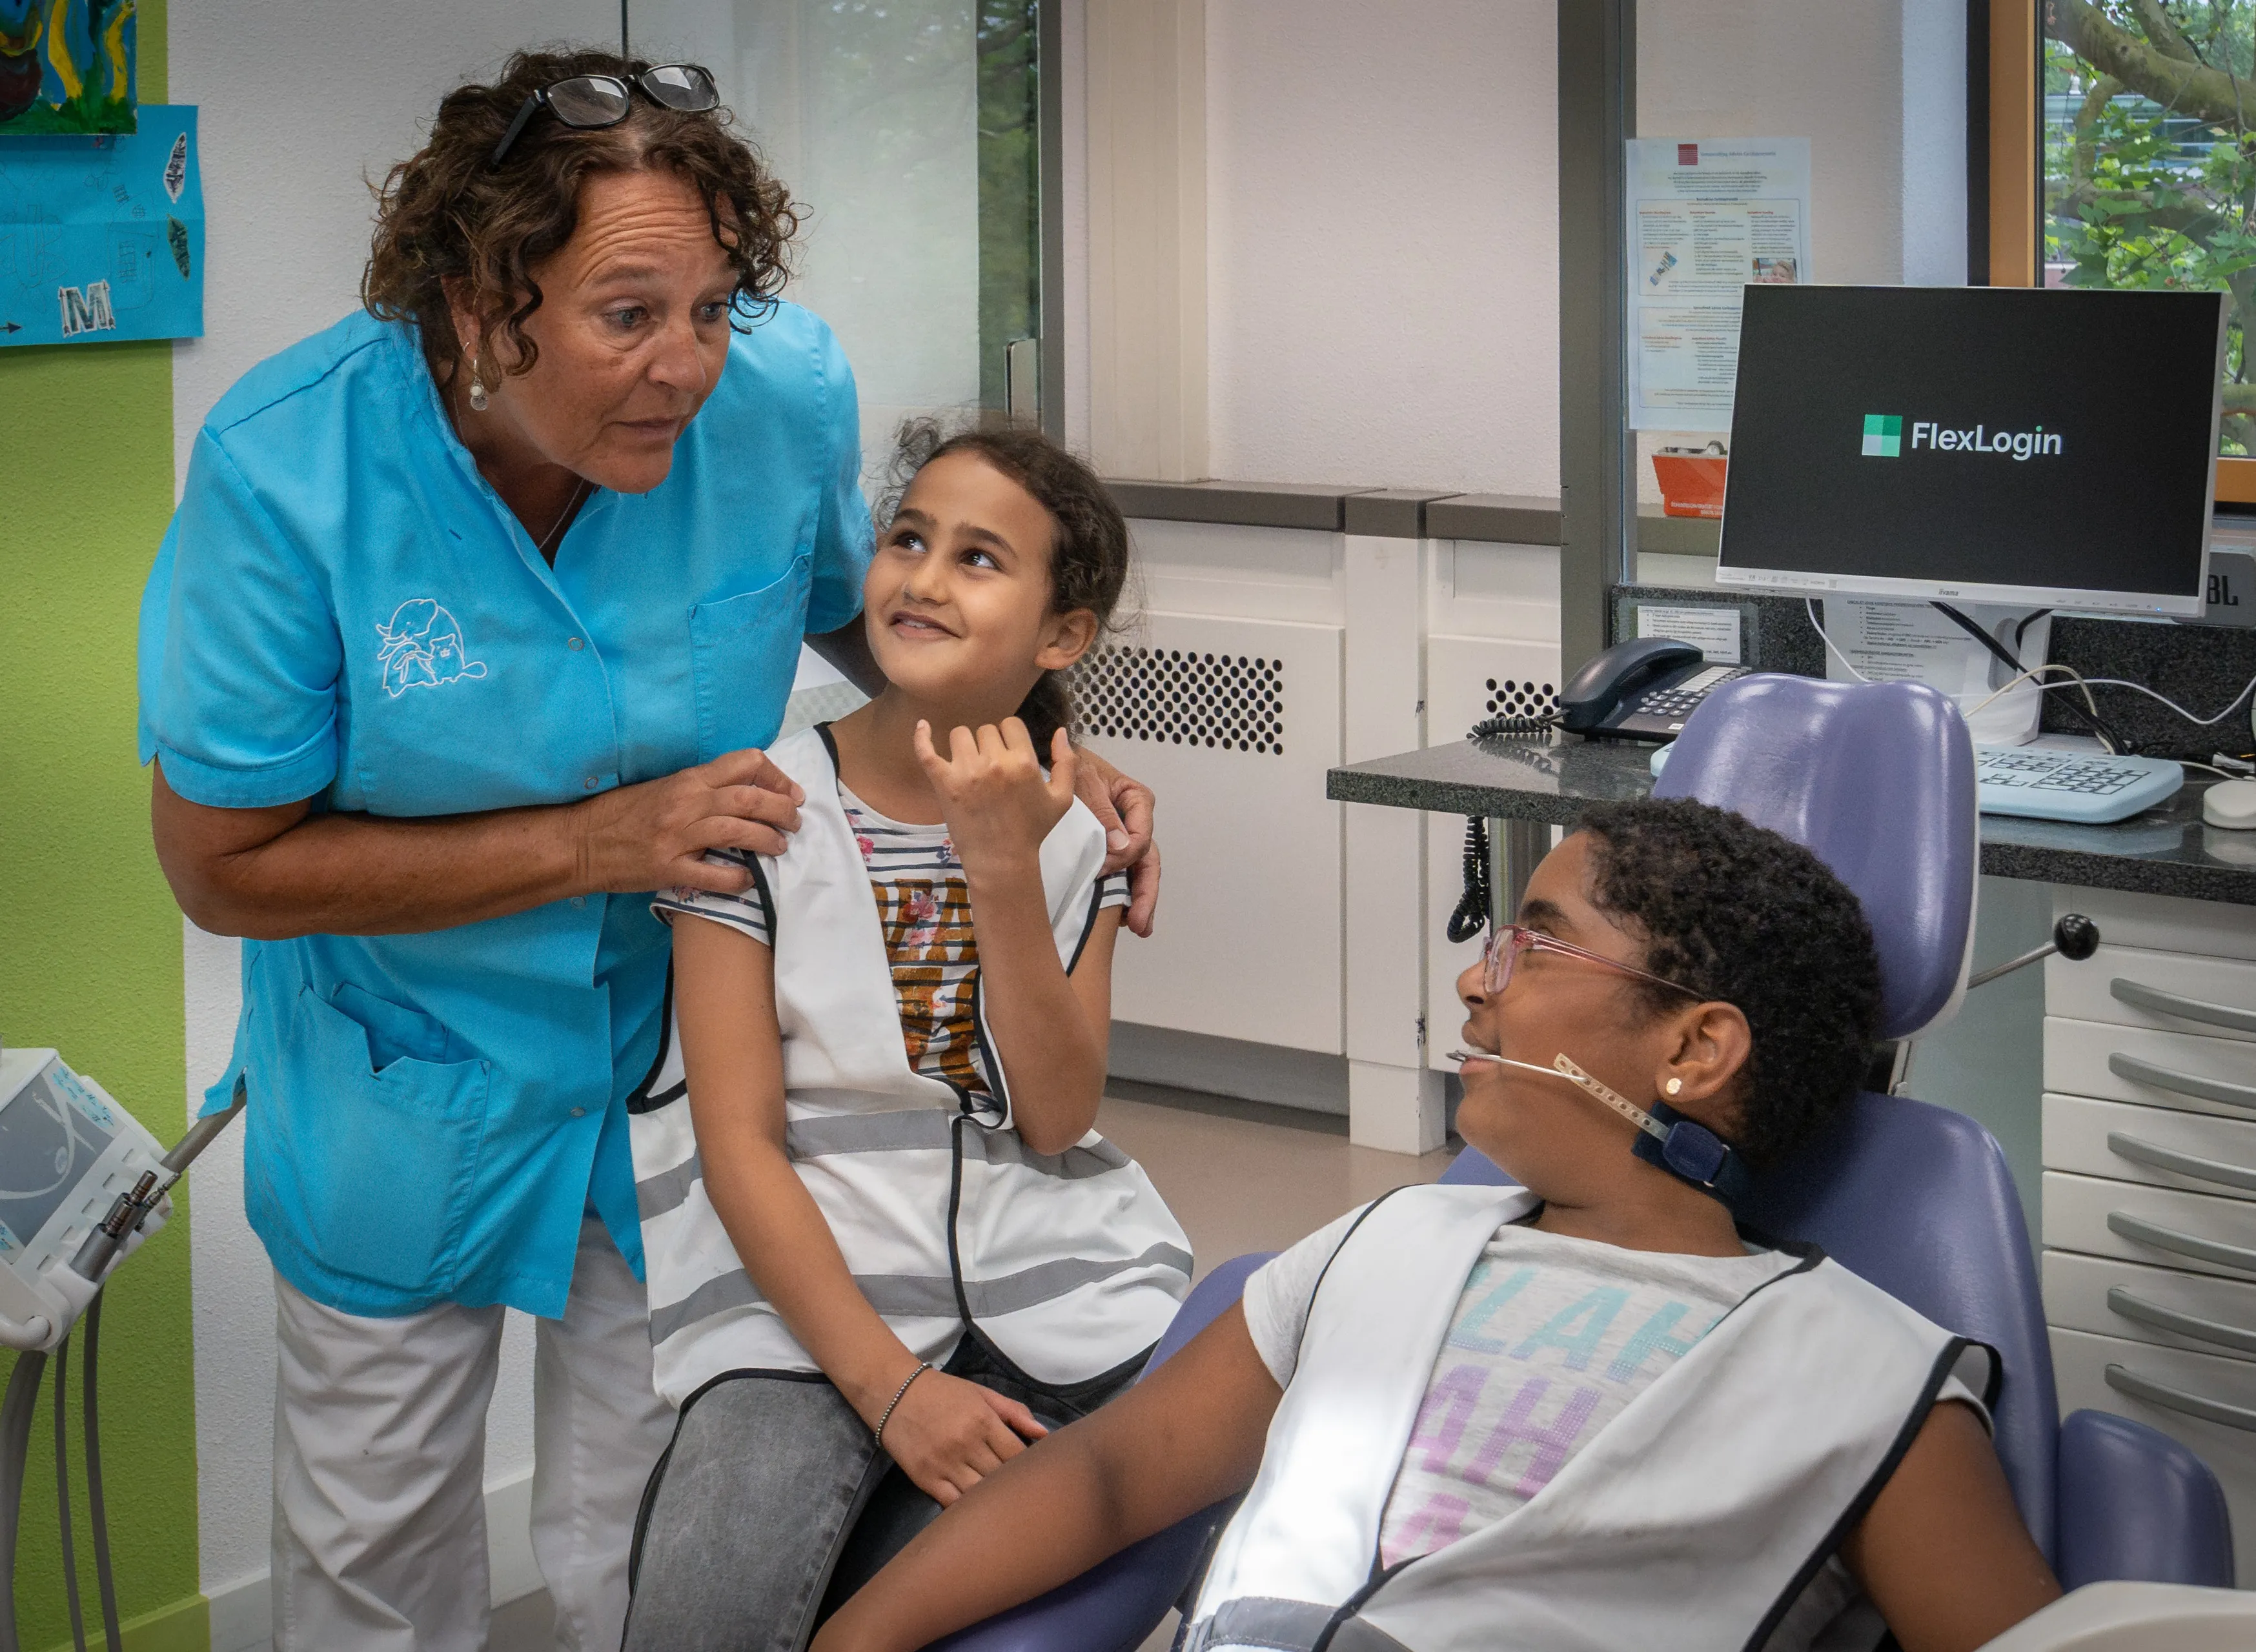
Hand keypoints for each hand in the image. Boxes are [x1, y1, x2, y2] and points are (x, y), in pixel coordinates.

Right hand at [574, 748, 803, 894]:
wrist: (578, 843)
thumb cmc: (619, 814)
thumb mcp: (662, 788)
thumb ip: (700, 788)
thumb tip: (744, 792)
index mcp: (687, 779)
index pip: (744, 763)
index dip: (776, 776)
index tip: (790, 792)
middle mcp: (686, 803)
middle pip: (750, 797)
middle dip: (782, 809)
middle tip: (795, 821)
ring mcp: (677, 837)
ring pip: (738, 831)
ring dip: (768, 840)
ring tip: (780, 847)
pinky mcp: (668, 869)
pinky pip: (715, 874)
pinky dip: (739, 878)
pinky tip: (748, 879)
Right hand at [875, 1367, 1046, 1505]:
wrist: (893, 1393)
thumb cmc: (943, 1392)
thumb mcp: (981, 1394)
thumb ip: (1014, 1413)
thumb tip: (1045, 1434)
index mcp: (983, 1420)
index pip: (1018, 1455)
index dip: (1028, 1468)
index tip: (1032, 1474)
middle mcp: (966, 1444)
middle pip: (1001, 1478)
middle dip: (1014, 1486)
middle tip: (1023, 1495)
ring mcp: (945, 1464)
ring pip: (980, 1495)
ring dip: (993, 1501)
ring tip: (1004, 1505)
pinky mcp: (926, 1479)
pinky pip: (953, 1504)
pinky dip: (968, 1510)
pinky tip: (977, 1511)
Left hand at [912, 719, 1075, 880]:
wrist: (1002, 860)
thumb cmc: (1032, 830)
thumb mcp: (1062, 798)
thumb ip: (1066, 763)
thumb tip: (1059, 731)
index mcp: (1023, 762)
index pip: (1010, 724)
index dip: (1010, 736)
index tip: (1008, 753)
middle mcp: (994, 761)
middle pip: (985, 730)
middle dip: (989, 744)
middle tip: (991, 769)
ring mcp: (966, 771)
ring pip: (960, 734)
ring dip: (966, 745)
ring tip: (970, 765)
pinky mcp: (943, 782)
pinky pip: (927, 751)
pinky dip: (922, 737)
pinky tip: (923, 726)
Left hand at [1071, 747, 1157, 935]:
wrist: (1051, 760)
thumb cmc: (1070, 765)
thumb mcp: (1085, 781)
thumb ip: (1102, 812)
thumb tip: (1121, 847)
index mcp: (1137, 800)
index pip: (1141, 837)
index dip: (1125, 858)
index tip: (1104, 869)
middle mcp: (1135, 821)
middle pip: (1148, 861)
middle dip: (1146, 894)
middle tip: (1141, 923)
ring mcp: (1124, 836)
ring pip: (1139, 871)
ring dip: (1140, 900)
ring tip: (1138, 926)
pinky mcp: (1110, 847)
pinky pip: (1122, 872)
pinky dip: (1124, 894)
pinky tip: (1122, 916)